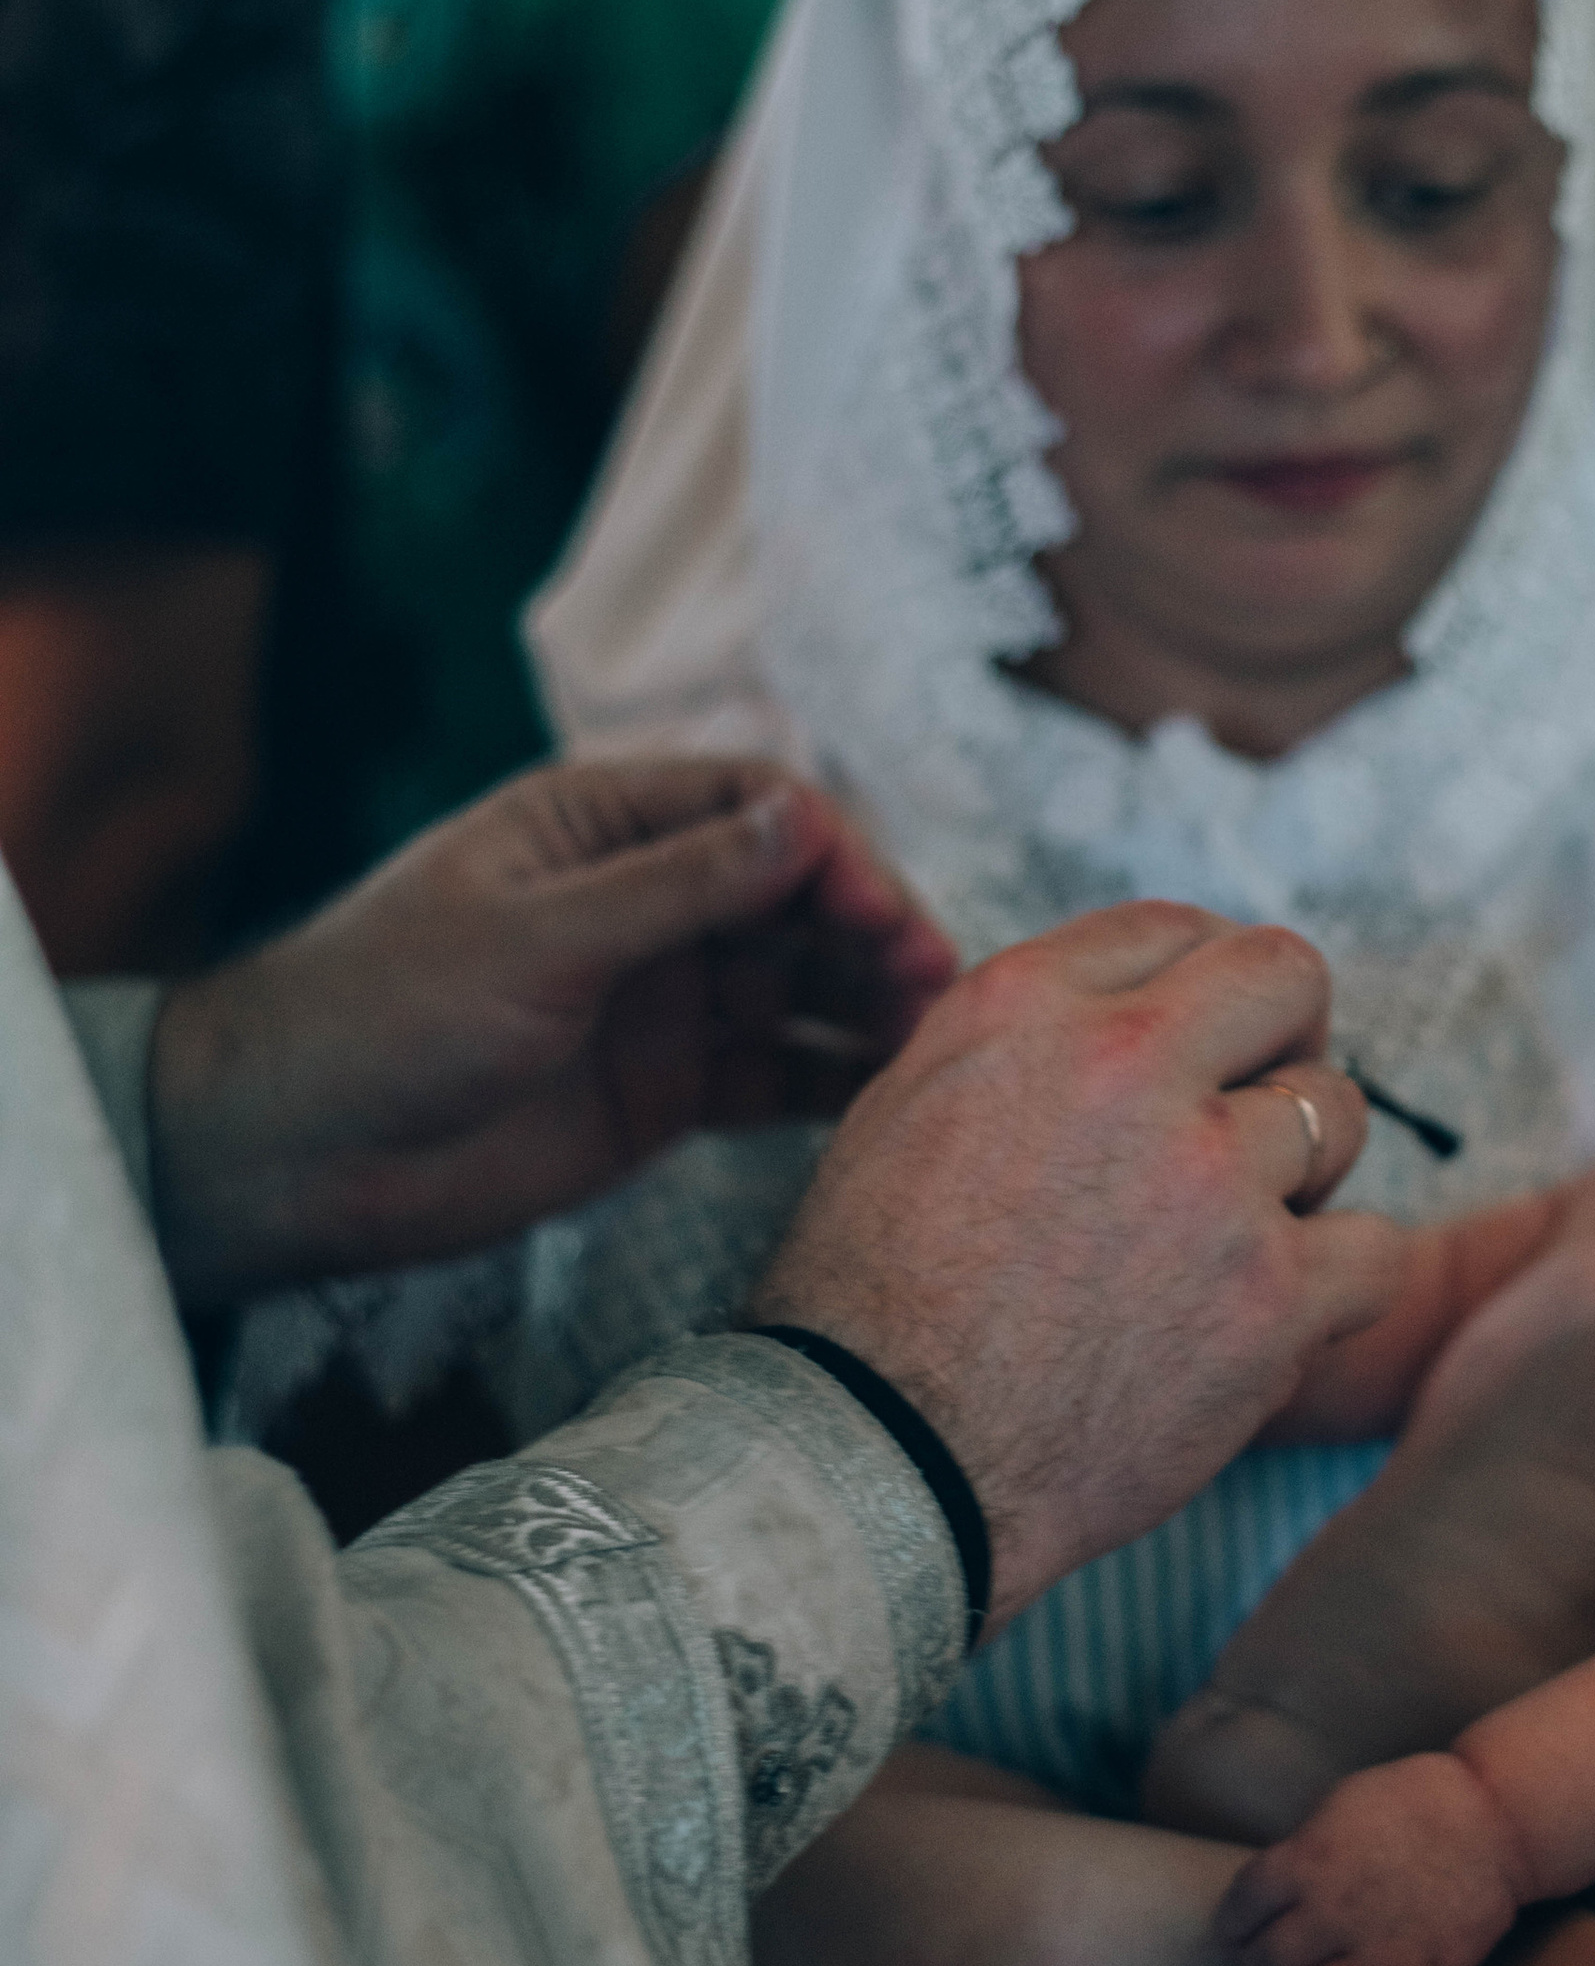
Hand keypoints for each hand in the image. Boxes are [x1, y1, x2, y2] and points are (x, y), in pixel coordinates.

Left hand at [151, 757, 953, 1302]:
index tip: (880, 911)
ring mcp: (656, 999)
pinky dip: (827, 1082)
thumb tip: (807, 820)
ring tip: (926, 1043)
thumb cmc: (380, 1013)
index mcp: (598, 829)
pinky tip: (881, 1099)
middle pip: (791, 898)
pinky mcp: (660, 1091)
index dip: (829, 852)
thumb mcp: (535, 938)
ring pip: (794, 988)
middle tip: (931, 984)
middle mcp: (641, 905)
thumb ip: (678, 886)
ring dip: (862, 1006)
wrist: (293, 1157)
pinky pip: (770, 1075)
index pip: (751, 808)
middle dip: (866, 931)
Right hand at [750, 902, 1404, 1624]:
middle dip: (1288, 1036)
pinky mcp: (1272, 1296)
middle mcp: (1124, 1066)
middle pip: (1288, 978)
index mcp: (1024, 1007)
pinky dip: (1342, 1287)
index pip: (1176, 927)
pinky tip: (1281, 1318)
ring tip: (1233, 1242)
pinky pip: (1379, 1251)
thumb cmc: (868, 1307)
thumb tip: (1116, 1017)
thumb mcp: (902, 1112)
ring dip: (1304, 1174)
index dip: (1206, 986)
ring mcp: (1210, 1179)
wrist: (879, 1465)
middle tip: (1259, 1111)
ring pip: (1340, 1113)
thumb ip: (1023, 1044)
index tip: (1209, 1042)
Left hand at [1220, 1753, 1526, 1965]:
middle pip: (1268, 1963)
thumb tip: (1275, 1891)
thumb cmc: (1417, 1798)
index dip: (1231, 1923)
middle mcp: (1333, 1915)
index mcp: (1308, 1860)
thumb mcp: (1341, 1803)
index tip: (1230, 1934)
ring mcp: (1378, 1956)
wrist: (1498, 1820)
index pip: (1245, 1903)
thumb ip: (1305, 1851)